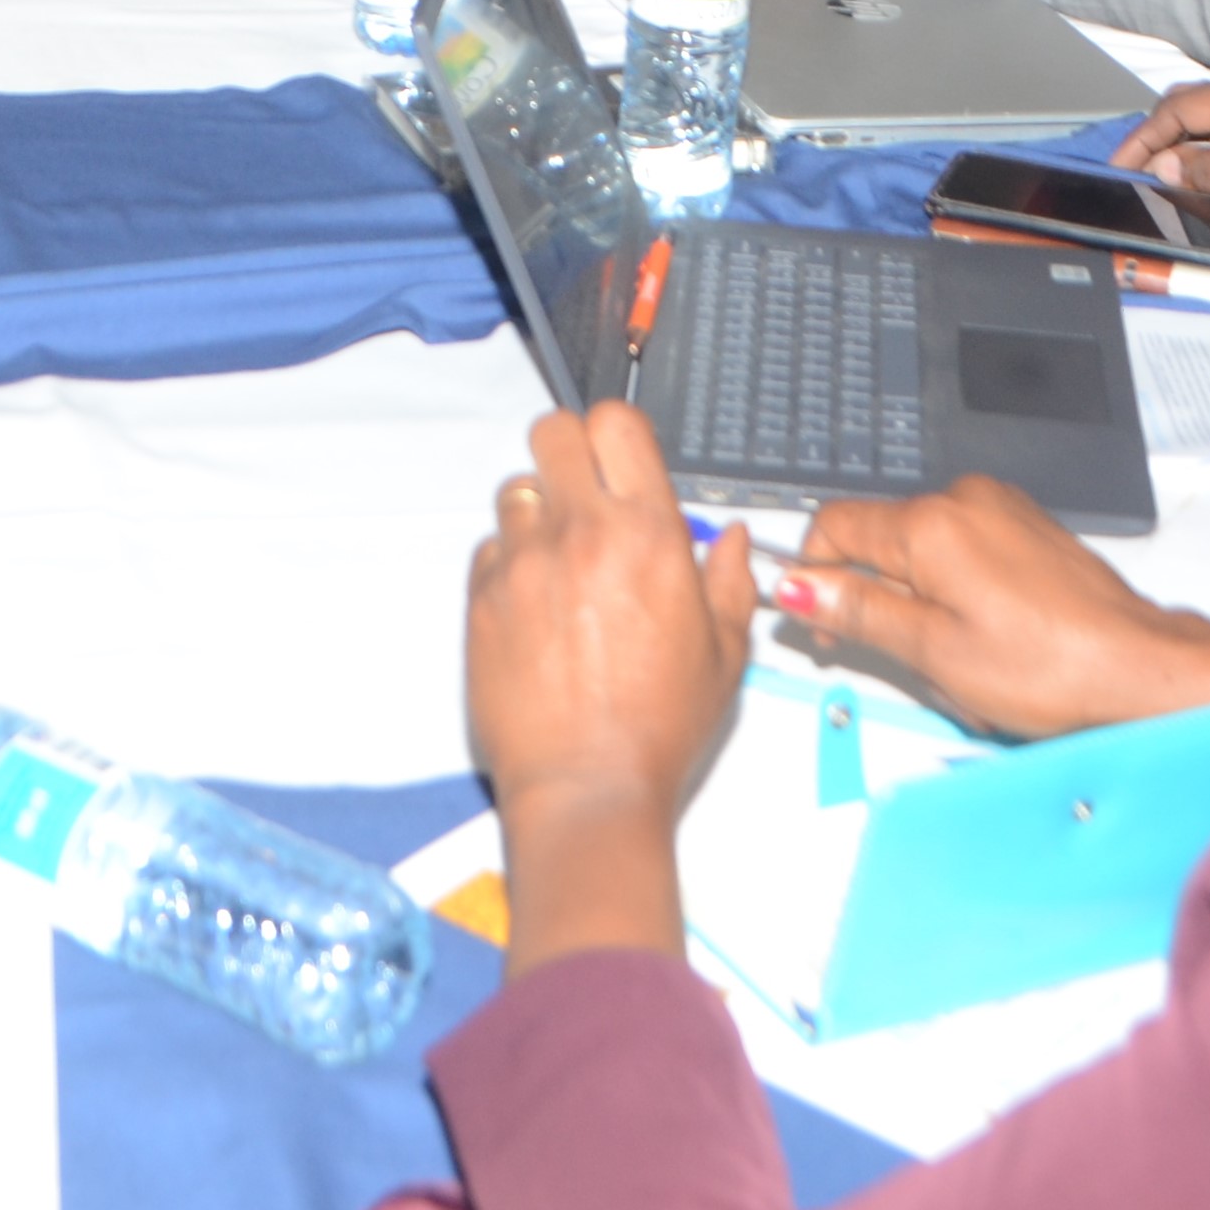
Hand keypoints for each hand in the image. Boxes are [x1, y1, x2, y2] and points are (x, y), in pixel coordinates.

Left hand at [465, 407, 754, 965]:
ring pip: (514, 490)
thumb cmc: (658, 729)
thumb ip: (730, 582)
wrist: (587, 787)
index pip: (616, 423)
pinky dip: (509, 563)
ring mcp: (522, 562)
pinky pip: (489, 548)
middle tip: (586, 499)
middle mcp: (580, 532)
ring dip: (538, 513)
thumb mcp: (724, 654)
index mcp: (648, 534)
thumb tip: (730, 539)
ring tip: (562, 565)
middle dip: (569, 455)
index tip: (622, 464)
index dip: (617, 436)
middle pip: (552, 431)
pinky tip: (536, 608)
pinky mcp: (479, 597)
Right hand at [785, 479, 1209, 741]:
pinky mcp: (1030, 530)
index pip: (835, 526)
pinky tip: (991, 646)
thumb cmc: (1052, 667)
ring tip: (962, 668)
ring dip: (925, 608)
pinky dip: (962, 598)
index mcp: (931, 524)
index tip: (823, 624)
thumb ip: (860, 609)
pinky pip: (969, 555)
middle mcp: (965, 500)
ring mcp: (1002, 510)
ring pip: (927, 554)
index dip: (814, 576)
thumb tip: (796, 583)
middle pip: (883, 542)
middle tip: (908, 665)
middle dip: (882, 603)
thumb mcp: (935, 651)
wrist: (1143, 668)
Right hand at [1118, 74, 1209, 250]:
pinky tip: (1195, 186)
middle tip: (1133, 175)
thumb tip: (1164, 165)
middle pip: (1190, 111)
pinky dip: (1206, 164)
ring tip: (1156, 184)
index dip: (1145, 137)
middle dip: (1157, 140)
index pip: (1181, 108)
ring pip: (1208, 130)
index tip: (1119, 167)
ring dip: (1181, 154)